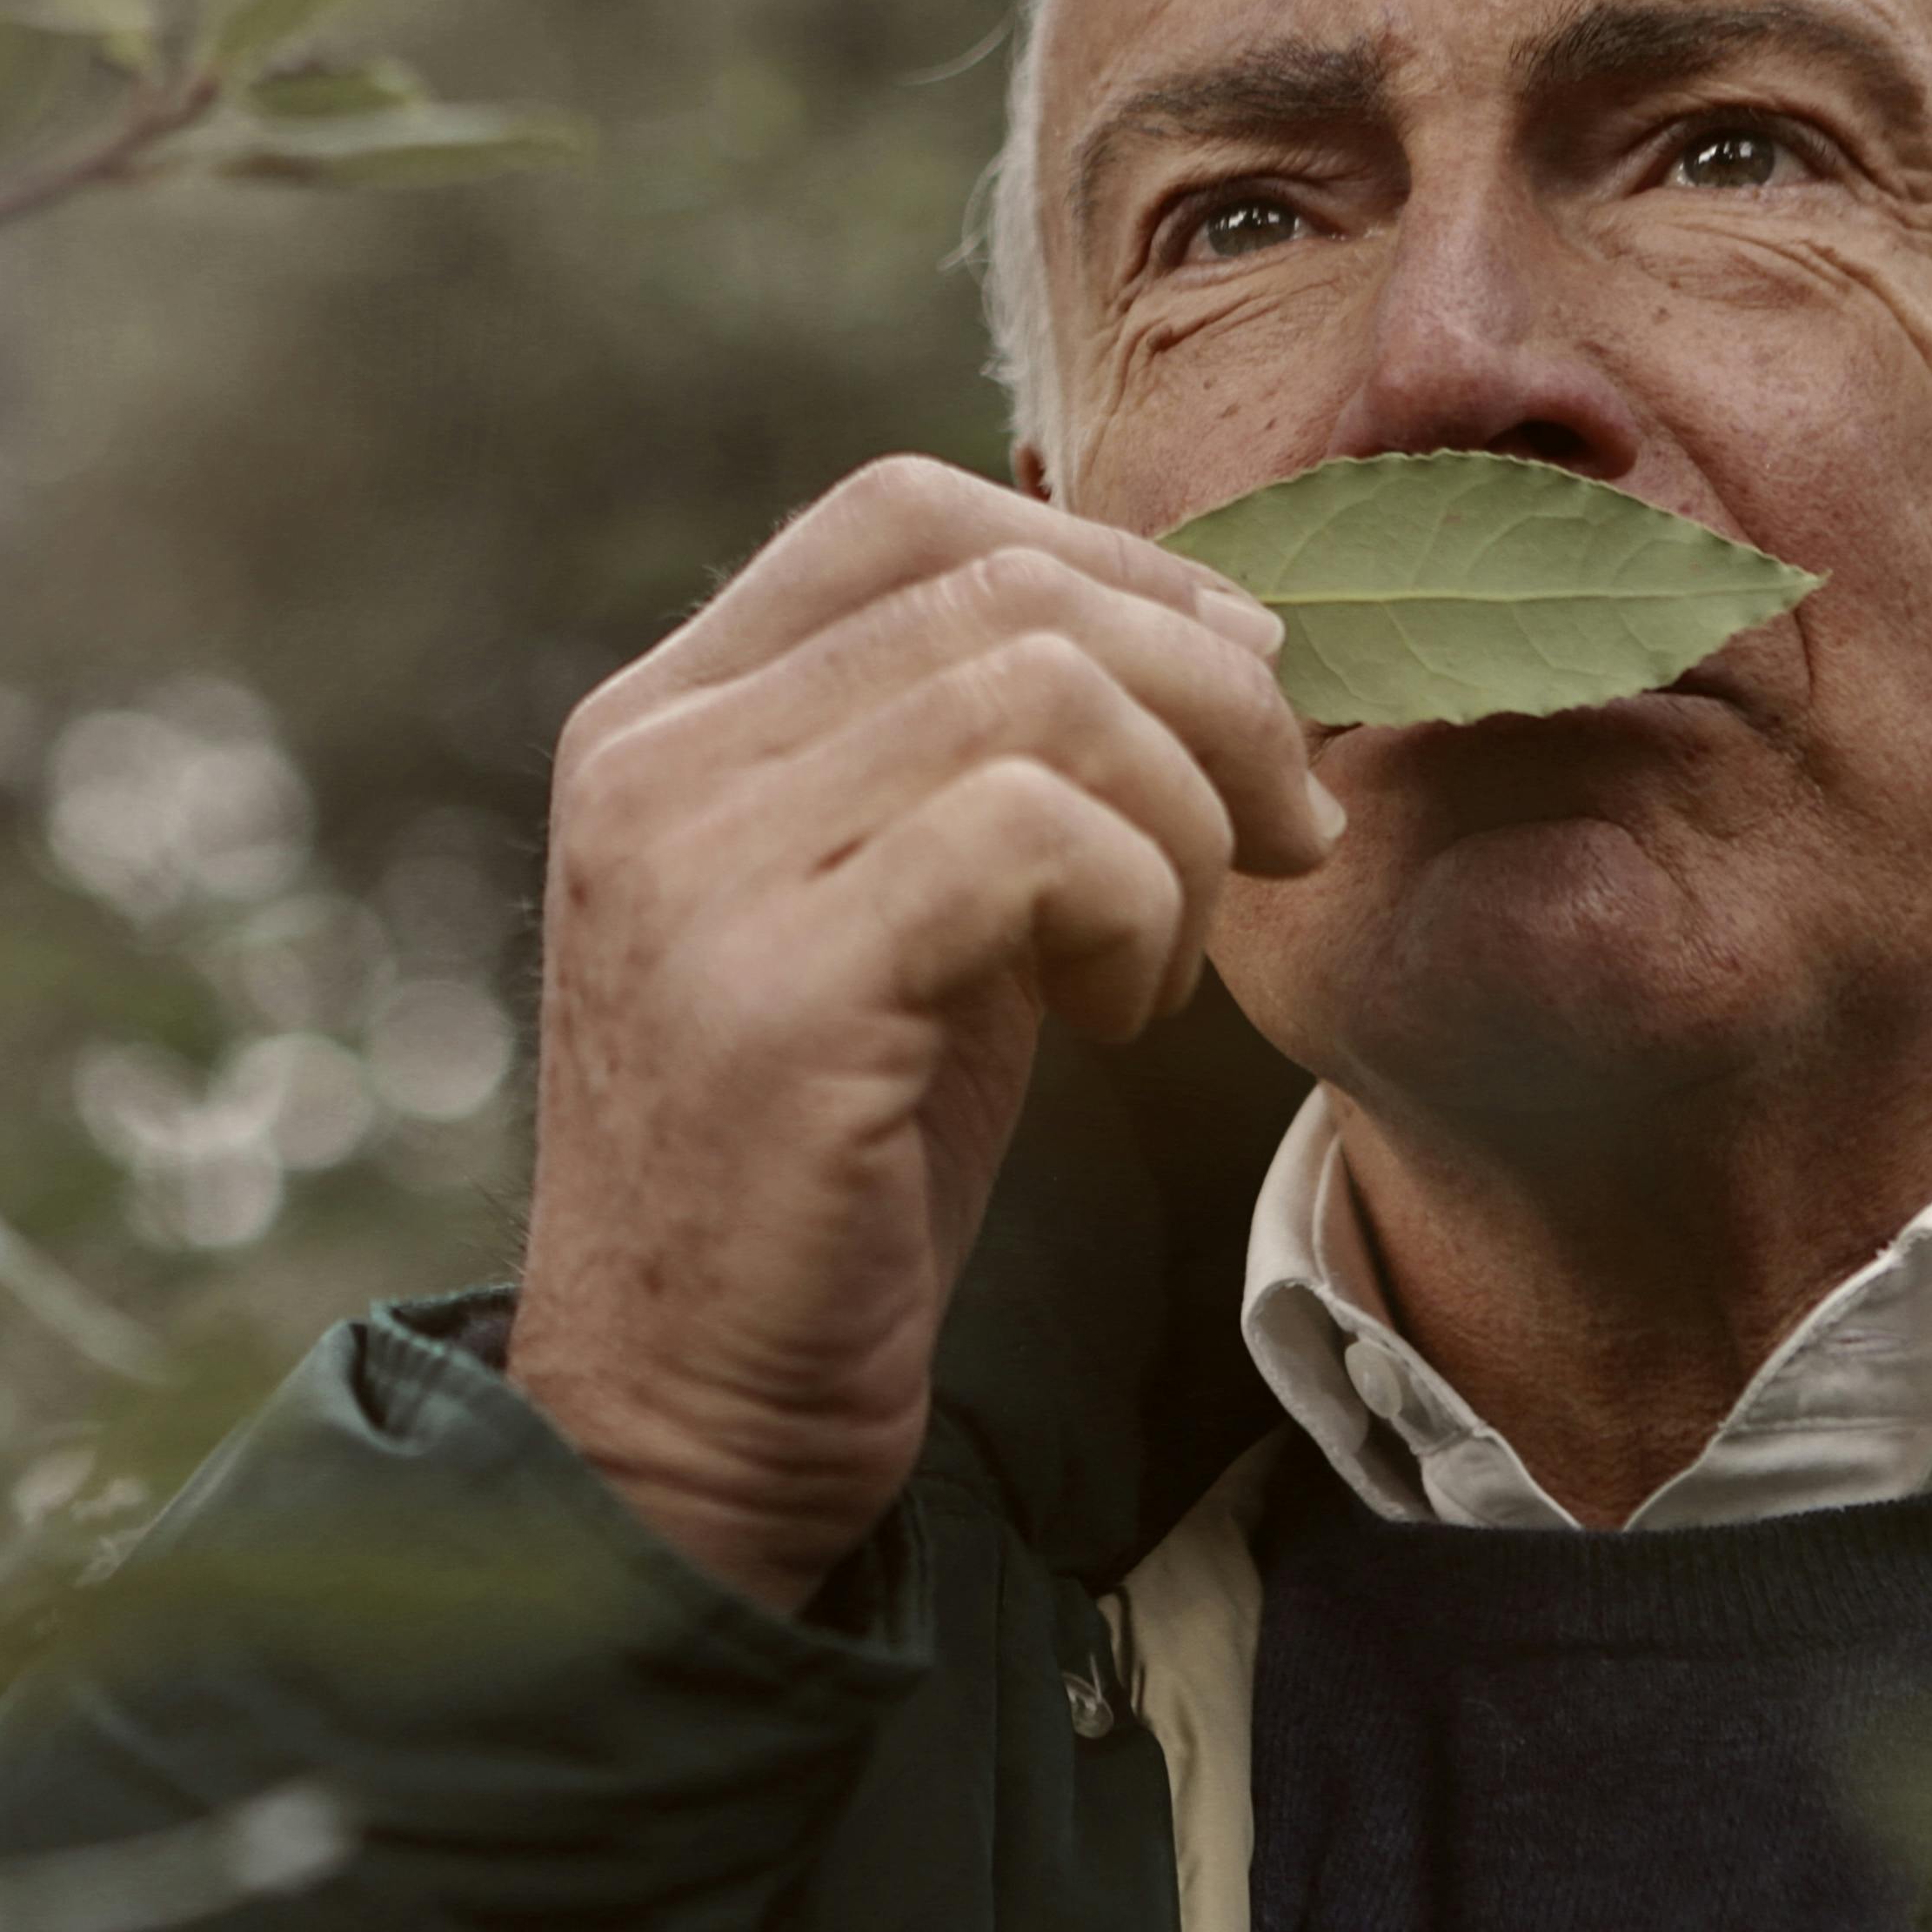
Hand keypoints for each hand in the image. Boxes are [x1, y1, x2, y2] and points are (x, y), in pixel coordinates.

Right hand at [509, 458, 1335, 1611]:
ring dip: (1178, 823)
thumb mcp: (894, 912)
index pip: (904, 512)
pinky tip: (1113, 1019)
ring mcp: (694, 865)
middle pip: (1003, 582)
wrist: (685, 1420)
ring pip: (1041, 692)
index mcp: (665, 716)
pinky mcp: (771, 990)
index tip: (1229, 691)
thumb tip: (1211, 626)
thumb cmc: (831, 1171)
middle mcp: (654, 758)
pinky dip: (1132, 914)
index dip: (1111, 566)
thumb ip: (974, 759)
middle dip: (1206, 691)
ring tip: (1159, 960)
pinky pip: (1033, 837)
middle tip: (1278, 832)